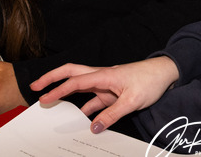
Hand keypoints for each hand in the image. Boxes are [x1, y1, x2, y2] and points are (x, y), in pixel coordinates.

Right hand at [31, 56, 178, 132]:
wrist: (165, 73)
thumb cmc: (150, 80)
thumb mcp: (132, 101)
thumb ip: (111, 115)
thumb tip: (93, 127)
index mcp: (105, 75)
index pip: (76, 81)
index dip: (58, 88)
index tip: (43, 96)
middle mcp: (102, 76)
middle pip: (72, 73)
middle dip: (53, 78)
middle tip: (35, 86)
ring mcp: (106, 84)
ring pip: (81, 86)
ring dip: (66, 93)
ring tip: (51, 104)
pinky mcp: (112, 91)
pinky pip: (93, 99)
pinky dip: (84, 107)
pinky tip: (80, 118)